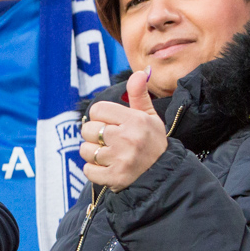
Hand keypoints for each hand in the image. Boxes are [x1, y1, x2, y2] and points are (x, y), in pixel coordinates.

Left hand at [82, 70, 167, 191]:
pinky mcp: (114, 178)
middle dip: (95, 135)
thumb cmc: (153, 143)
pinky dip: (94, 170)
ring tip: (110, 155)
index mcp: (135, 120)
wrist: (164, 175)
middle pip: (88, 130)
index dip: (101, 118)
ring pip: (85, 150)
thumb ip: (139, 95)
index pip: (97, 110)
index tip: (111, 125)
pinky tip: (108, 168)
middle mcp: (127, 138)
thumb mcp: (150, 117)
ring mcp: (120, 159)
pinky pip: (87, 170)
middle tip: (111, 142)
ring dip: (93, 154)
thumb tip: (140, 72)